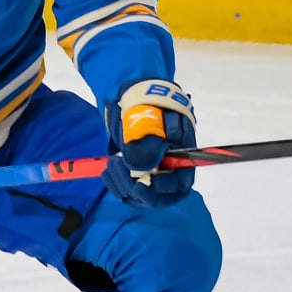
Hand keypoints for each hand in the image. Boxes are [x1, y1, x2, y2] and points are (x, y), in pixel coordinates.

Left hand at [104, 78, 196, 208]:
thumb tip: (142, 167)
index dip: (163, 188)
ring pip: (141, 194)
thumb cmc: (147, 104)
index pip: (180, 182)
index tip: (141, 184)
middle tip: (119, 168)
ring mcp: (152, 171)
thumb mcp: (149, 118)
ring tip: (112, 162)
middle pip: (161, 195)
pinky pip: (127, 190)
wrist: (131, 97)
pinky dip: (116, 183)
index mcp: (182, 153)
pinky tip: (109, 170)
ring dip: (123, 184)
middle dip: (138, 189)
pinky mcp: (135, 173)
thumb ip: (148, 142)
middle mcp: (170, 167)